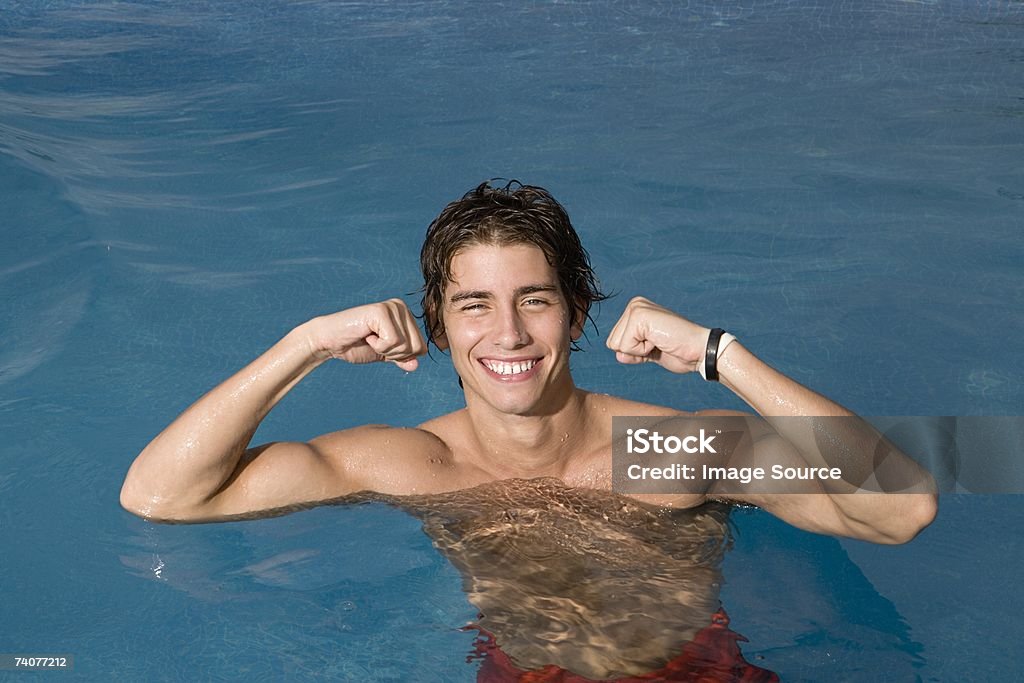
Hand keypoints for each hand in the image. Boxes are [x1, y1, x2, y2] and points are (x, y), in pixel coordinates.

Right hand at [307, 299, 426, 371]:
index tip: (381, 346)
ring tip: (369, 337)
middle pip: (417, 347)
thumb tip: (415, 365)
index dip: (401, 356)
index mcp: (406, 315)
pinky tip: (366, 335)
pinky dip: (378, 346)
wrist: (330, 342)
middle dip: (395, 354)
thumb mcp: (385, 354)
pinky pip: (393, 342)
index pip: (422, 348)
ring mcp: (392, 307)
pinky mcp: (381, 311)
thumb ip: (402, 358)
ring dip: (385, 349)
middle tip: (374, 342)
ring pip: (406, 345)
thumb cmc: (356, 346)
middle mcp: (401, 307)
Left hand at [606, 297, 710, 373]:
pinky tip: (659, 341)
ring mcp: (636, 309)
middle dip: (635, 351)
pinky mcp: (639, 317)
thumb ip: (631, 352)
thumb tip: (618, 355)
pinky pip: (626, 347)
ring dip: (639, 351)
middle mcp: (634, 305)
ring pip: (617, 345)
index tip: (655, 344)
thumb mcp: (649, 351)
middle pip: (612, 343)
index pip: (614, 342)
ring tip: (659, 341)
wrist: (699, 350)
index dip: (634, 351)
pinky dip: (642, 351)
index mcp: (635, 310)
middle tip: (658, 343)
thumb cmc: (678, 351)